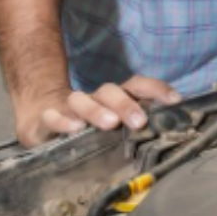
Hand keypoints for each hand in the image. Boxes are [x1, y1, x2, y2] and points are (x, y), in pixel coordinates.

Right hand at [14, 75, 181, 146]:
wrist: (41, 119)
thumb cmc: (89, 127)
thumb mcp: (116, 128)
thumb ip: (140, 127)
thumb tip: (174, 130)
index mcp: (116, 99)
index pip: (137, 85)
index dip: (157, 89)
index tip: (175, 101)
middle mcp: (95, 99)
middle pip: (110, 91)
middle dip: (126, 104)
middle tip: (139, 121)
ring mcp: (69, 107)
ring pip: (81, 99)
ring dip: (96, 110)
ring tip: (109, 124)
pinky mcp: (46, 119)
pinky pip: (52, 116)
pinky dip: (62, 121)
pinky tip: (73, 129)